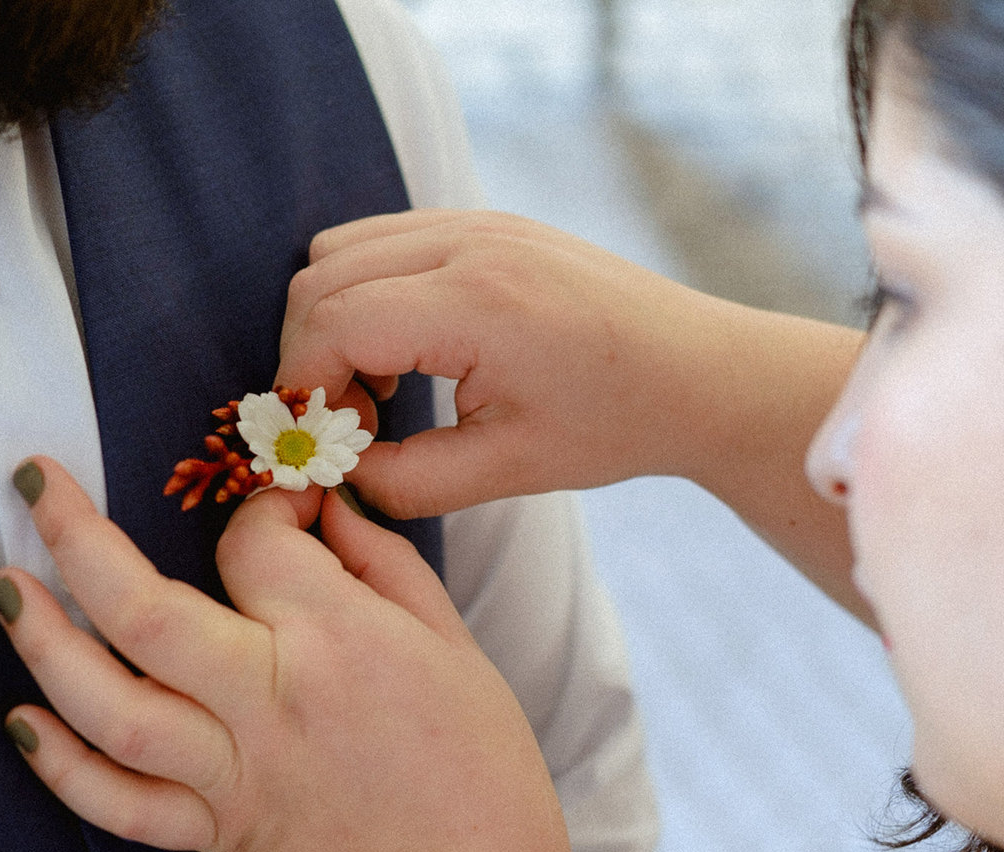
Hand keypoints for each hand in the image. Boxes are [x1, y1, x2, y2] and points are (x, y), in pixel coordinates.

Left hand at [0, 457, 600, 851]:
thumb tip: (321, 506)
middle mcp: (269, 700)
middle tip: (36, 485)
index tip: (274, 504)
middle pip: (143, 610)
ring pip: (111, 704)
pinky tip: (22, 722)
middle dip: (76, 537)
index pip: (254, 544)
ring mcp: (232, 773)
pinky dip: (62, 767)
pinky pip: (121, 804)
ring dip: (43, 641)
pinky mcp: (215, 830)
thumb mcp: (454, 642)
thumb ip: (381, 561)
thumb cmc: (479, 770)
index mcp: (340, 641)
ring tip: (5, 586)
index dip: (257, 506)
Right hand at [276, 209, 707, 517]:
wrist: (700, 372)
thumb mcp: (508, 469)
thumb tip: (335, 474)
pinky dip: (367, 291)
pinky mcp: (486, 220)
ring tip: (383, 388)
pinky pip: (384, 238)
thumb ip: (404, 480)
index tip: (325, 443)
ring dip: (335, 320)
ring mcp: (478, 220)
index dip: (303, 389)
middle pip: (319, 278)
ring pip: (340, 249)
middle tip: (356, 424)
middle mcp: (470, 242)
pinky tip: (411, 350)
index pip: (330, 324)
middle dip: (312, 357)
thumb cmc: (616, 423)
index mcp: (477, 303)